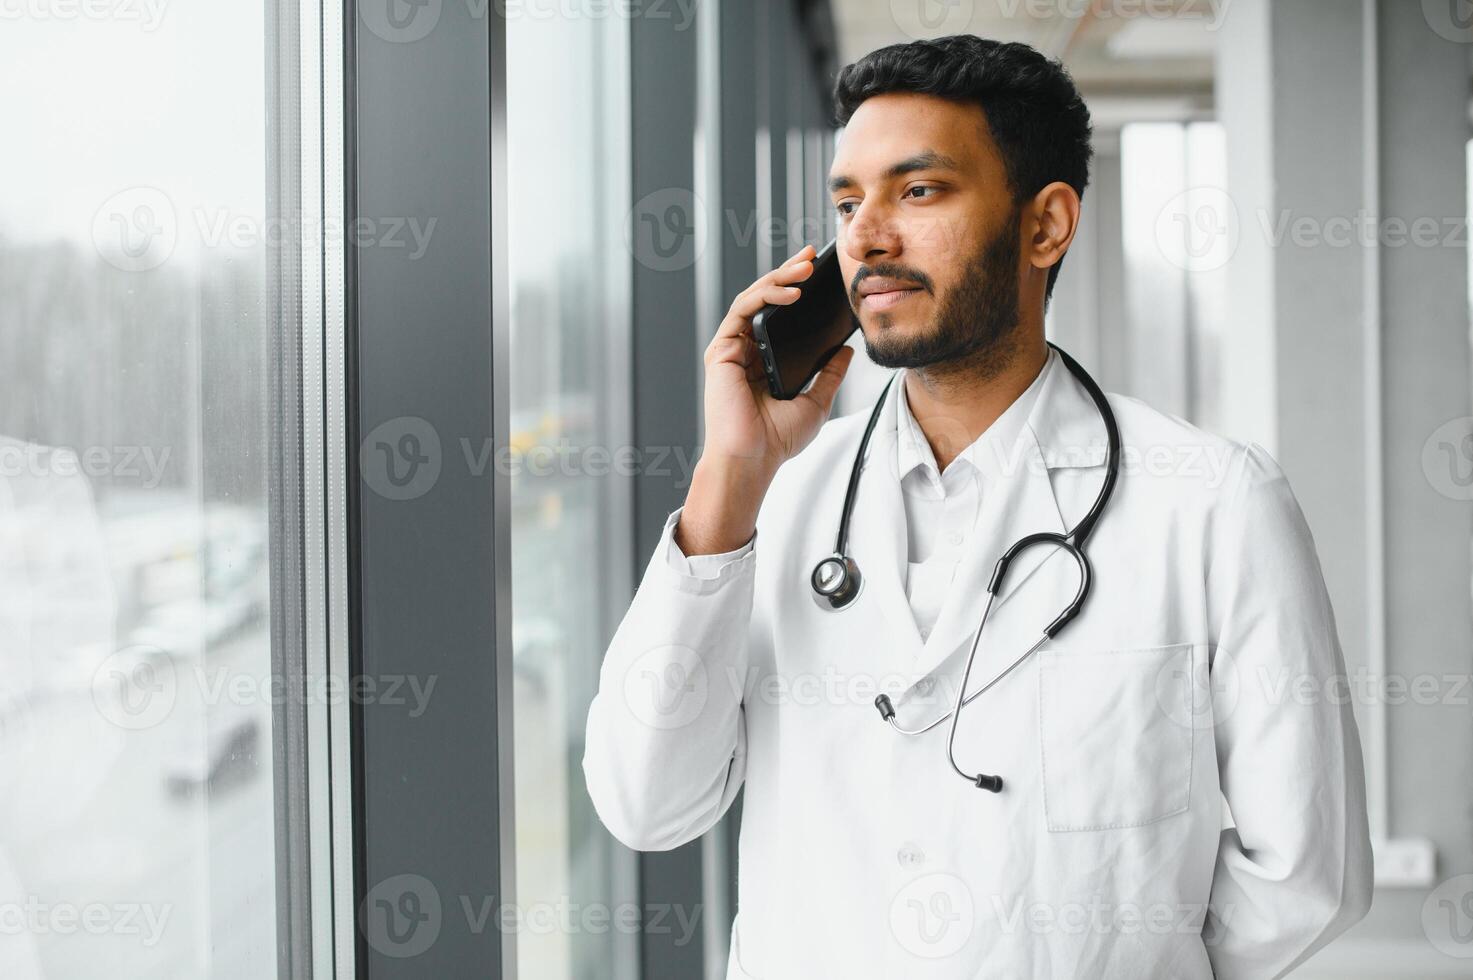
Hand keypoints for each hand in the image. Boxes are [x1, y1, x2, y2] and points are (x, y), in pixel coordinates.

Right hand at [677, 245, 855, 555]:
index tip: (820, 275)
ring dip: (779, 278)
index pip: (780, 315)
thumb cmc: (777, 440)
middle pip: (766, 300)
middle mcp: (746, 351)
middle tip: (812, 256)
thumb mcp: (816, 402)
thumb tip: (847, 350)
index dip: (797, 290)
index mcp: (764, 360)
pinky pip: (743, 311)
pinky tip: (790, 293)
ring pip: (753, 299)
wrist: (753, 460)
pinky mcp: (722, 350)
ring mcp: (732, 348)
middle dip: (789, 273)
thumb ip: (829, 374)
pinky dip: (765, 296)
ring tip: (805, 267)